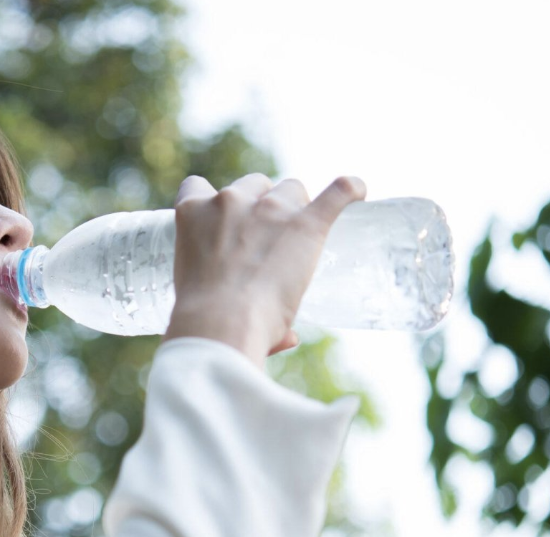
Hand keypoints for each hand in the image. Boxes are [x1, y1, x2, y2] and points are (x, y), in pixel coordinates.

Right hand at [162, 173, 366, 365]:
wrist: (220, 326)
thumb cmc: (199, 321)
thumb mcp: (191, 292)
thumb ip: (228, 302)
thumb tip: (287, 339)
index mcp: (192, 213)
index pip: (199, 187)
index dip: (216, 202)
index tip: (226, 221)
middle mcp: (229, 201)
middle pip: (254, 185)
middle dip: (261, 206)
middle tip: (269, 241)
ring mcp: (270, 209)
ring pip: (290, 190)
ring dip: (295, 208)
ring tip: (301, 240)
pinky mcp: (305, 224)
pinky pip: (338, 192)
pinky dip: (350, 190)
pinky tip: (358, 192)